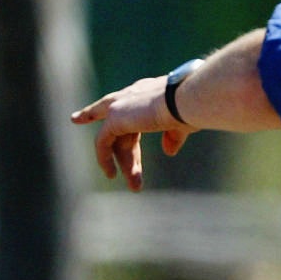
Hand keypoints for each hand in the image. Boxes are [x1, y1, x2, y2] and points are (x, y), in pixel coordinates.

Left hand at [71, 76, 192, 191]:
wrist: (184, 99)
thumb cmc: (190, 108)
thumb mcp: (182, 124)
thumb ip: (172, 136)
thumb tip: (168, 152)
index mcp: (147, 92)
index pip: (130, 109)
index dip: (119, 119)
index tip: (90, 119)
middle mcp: (131, 95)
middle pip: (122, 129)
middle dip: (128, 156)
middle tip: (136, 180)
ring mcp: (120, 105)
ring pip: (114, 139)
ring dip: (125, 164)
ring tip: (135, 186)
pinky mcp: (114, 117)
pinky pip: (103, 142)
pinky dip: (104, 158)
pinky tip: (111, 173)